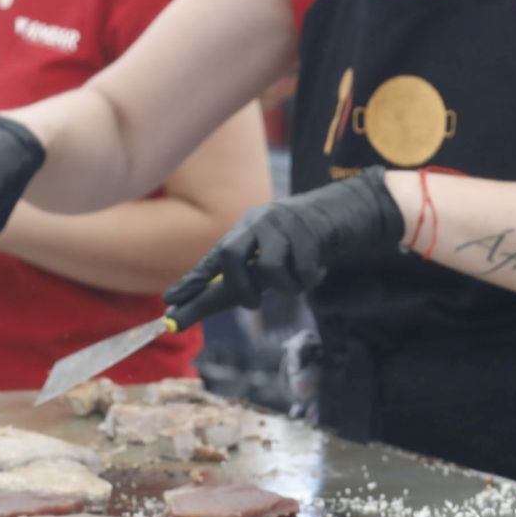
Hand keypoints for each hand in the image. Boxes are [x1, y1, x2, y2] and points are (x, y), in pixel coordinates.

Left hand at [162, 167, 404, 326]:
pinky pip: (302, 271)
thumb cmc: (304, 241)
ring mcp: (284, 224)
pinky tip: (317, 269)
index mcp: (245, 229)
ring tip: (299, 279)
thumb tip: (213, 305)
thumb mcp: (272, 254)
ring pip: (269, 269)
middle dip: (239, 288)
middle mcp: (258, 222)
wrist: (346, 211)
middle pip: (230, 256)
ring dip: (286, 286)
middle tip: (254, 303)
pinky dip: (309, 279)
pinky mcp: (310, 230)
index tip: (170, 303)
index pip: (213, 259)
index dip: (192, 282)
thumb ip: (248, 275)